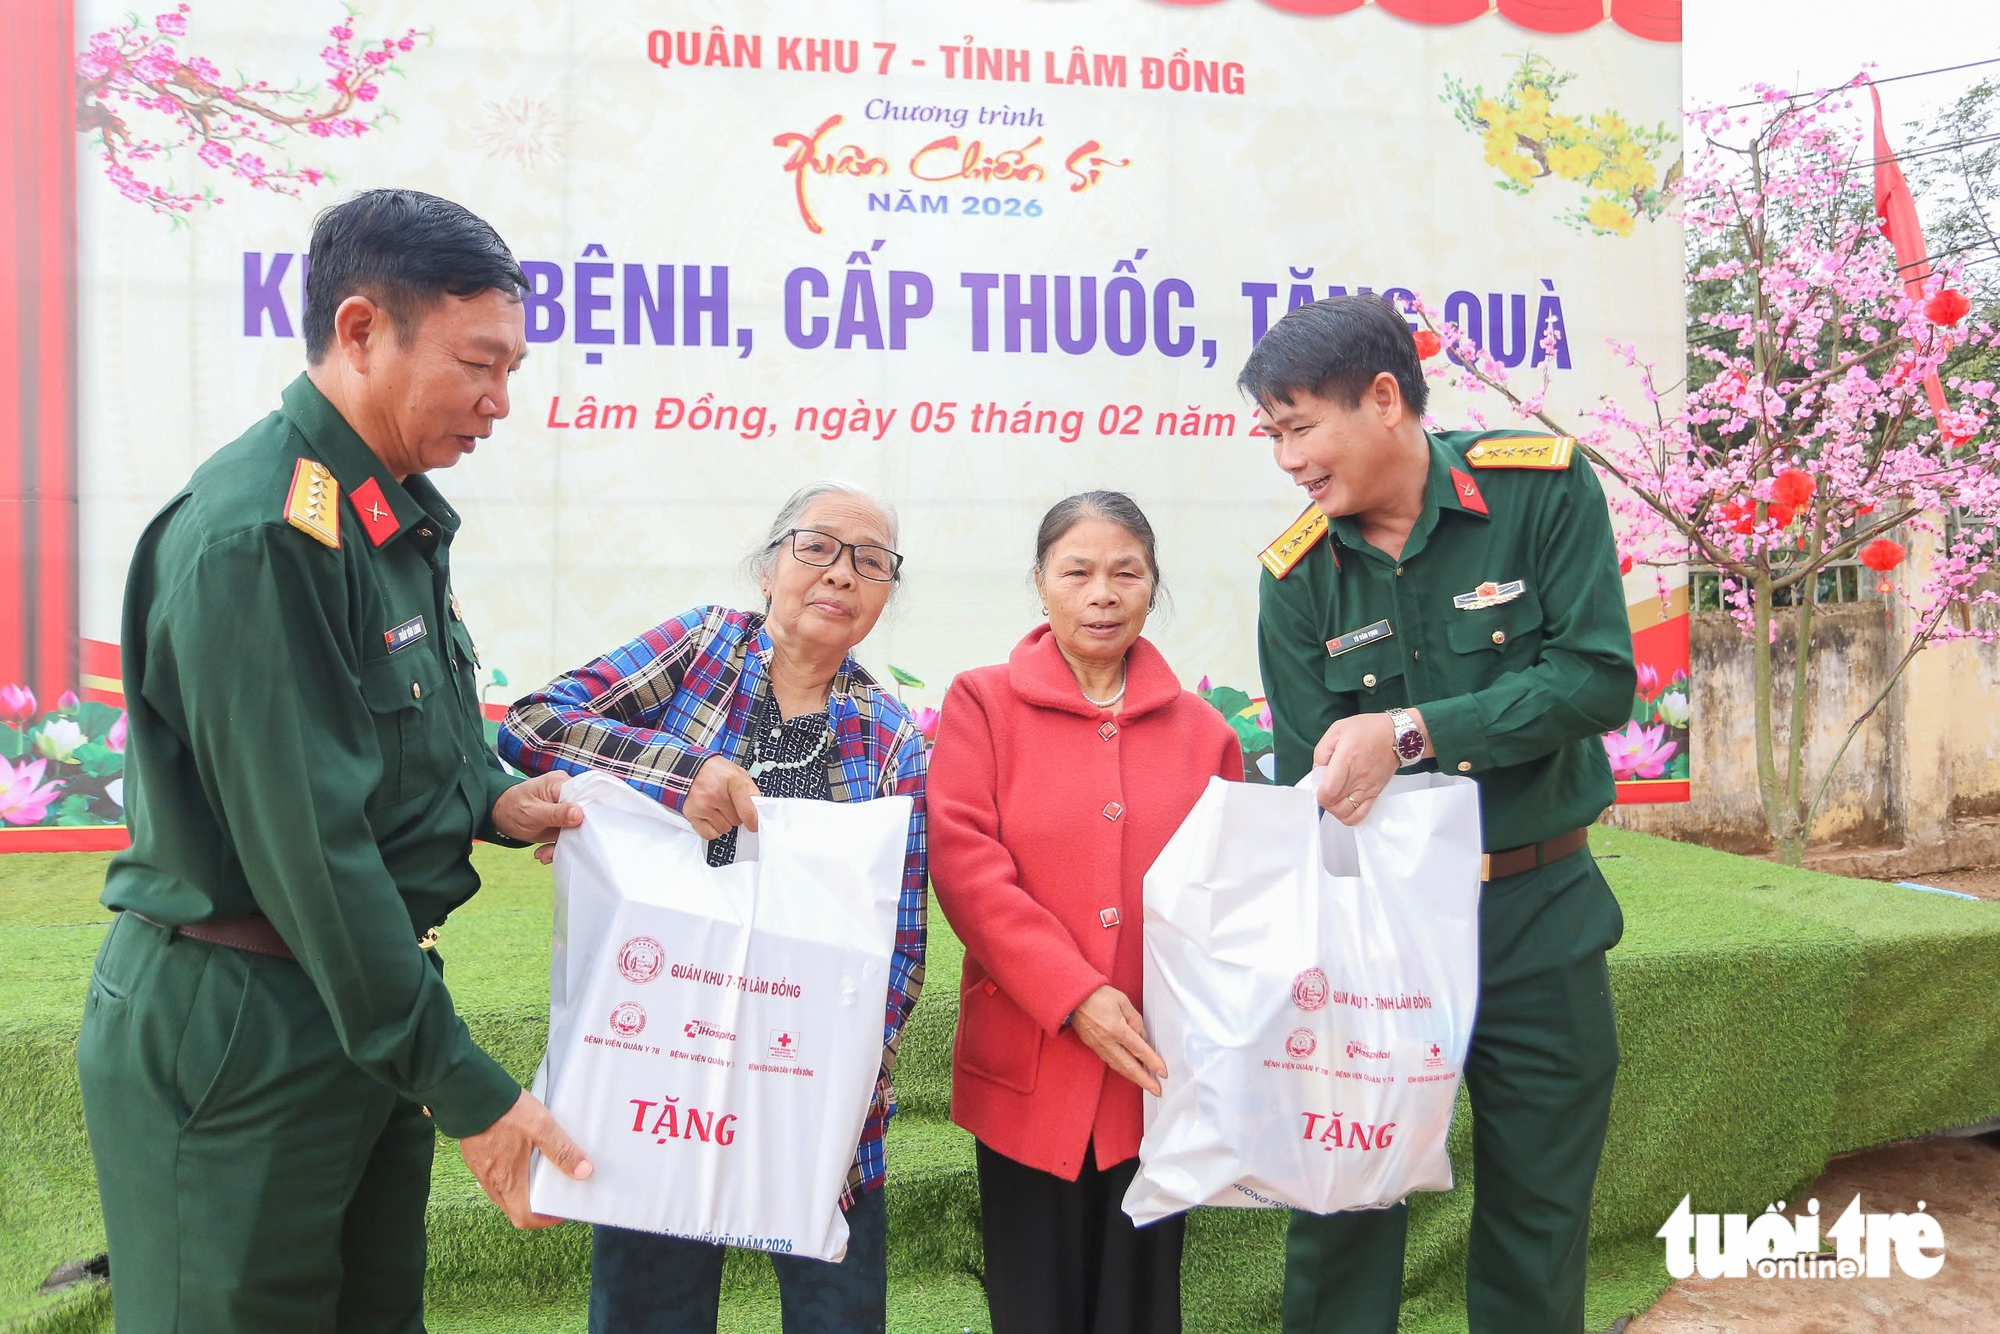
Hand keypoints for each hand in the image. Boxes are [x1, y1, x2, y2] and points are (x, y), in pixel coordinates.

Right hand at [457, 1088, 592, 1228]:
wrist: (470, 1094)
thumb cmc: (504, 1112)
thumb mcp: (541, 1128)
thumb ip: (562, 1150)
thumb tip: (583, 1171)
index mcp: (508, 1181)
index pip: (524, 1218)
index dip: (544, 1220)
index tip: (559, 1211)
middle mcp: (491, 1182)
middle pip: (513, 1208)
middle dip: (534, 1206)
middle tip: (552, 1192)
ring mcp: (480, 1171)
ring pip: (502, 1194)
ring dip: (521, 1192)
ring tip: (539, 1175)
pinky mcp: (475, 1158)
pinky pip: (493, 1179)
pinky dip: (508, 1178)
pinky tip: (519, 1159)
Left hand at [494, 771, 583, 847]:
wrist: (499, 816)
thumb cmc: (512, 807)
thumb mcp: (532, 811)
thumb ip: (555, 813)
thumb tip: (579, 814)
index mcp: (561, 784)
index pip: (584, 795)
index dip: (590, 813)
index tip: (587, 830)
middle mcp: (567, 795)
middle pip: (584, 814)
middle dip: (574, 835)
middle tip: (556, 849)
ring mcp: (566, 810)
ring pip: (576, 829)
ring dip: (564, 845)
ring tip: (545, 855)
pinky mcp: (563, 823)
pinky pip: (568, 836)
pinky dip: (558, 848)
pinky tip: (544, 854)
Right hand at [684, 756, 759, 840]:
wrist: (688, 767)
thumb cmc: (713, 770)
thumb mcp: (737, 772)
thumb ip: (750, 789)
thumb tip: (758, 806)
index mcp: (731, 781)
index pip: (746, 810)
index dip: (753, 821)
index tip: (753, 825)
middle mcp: (715, 794)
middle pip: (736, 821)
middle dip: (736, 815)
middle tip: (729, 805)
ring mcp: (702, 805)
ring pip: (724, 829)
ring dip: (724, 822)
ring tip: (719, 809)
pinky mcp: (691, 814)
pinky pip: (708, 834)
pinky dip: (713, 830)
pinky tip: (712, 818)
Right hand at [1070, 984, 1167, 1095]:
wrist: (1073, 998)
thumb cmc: (1096, 995)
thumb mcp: (1122, 1001)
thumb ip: (1135, 1019)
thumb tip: (1142, 1036)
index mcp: (1116, 1029)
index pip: (1139, 1050)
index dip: (1153, 1062)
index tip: (1162, 1072)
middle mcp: (1107, 1041)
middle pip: (1129, 1066)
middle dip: (1144, 1080)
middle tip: (1156, 1090)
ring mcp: (1099, 1046)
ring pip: (1118, 1067)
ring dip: (1133, 1077)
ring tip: (1145, 1084)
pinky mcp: (1093, 1046)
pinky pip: (1110, 1061)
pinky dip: (1122, 1069)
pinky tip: (1128, 1071)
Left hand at [1312, 709, 1425, 825]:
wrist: (1395, 735)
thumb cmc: (1368, 730)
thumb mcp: (1337, 730)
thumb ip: (1322, 751)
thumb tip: (1317, 771)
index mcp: (1346, 759)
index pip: (1329, 789)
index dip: (1319, 794)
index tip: (1318, 787)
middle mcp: (1358, 777)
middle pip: (1334, 804)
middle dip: (1323, 800)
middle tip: (1324, 789)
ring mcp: (1367, 788)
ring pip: (1345, 814)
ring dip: (1334, 810)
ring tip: (1333, 798)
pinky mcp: (1375, 794)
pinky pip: (1360, 815)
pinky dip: (1348, 817)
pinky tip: (1344, 806)